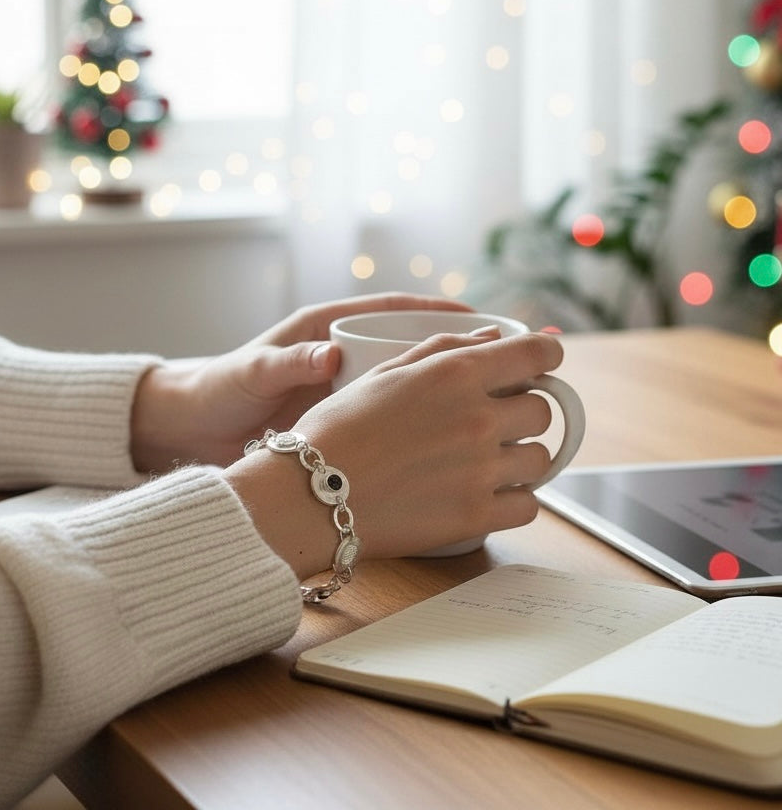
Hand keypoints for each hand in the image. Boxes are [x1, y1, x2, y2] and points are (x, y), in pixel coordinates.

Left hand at [130, 293, 471, 471]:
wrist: (190, 429)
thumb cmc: (217, 391)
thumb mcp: (251, 375)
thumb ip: (286, 363)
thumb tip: (328, 356)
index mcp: (322, 330)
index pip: (392, 310)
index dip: (438, 311)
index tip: (482, 318)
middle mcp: (340, 354)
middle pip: (409, 345)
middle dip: (456, 351)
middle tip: (505, 364)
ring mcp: (343, 389)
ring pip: (404, 383)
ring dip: (442, 390)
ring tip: (489, 405)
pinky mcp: (340, 419)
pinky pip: (387, 415)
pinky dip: (414, 422)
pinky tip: (444, 440)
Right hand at [226, 329, 563, 578]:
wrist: (307, 495)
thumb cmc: (335, 430)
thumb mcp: (385, 374)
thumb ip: (445, 349)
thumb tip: (492, 338)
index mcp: (456, 373)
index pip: (538, 354)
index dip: (546, 355)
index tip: (541, 363)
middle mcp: (477, 418)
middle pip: (542, 411)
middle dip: (522, 412)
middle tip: (493, 423)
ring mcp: (480, 470)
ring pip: (541, 459)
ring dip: (521, 458)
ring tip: (486, 463)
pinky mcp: (475, 516)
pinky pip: (529, 506)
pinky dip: (516, 499)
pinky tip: (487, 494)